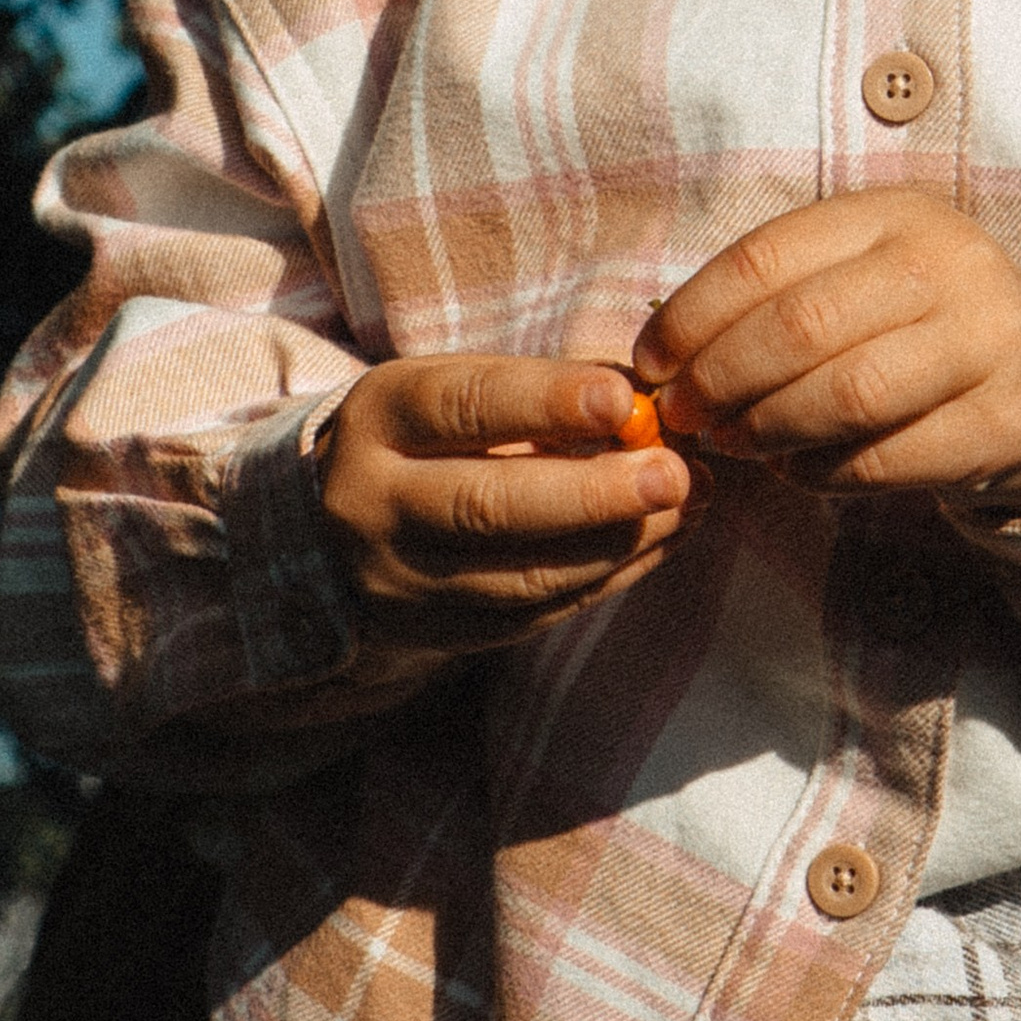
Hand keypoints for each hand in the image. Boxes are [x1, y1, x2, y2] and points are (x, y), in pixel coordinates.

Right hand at [318, 356, 699, 653]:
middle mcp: (377, 504)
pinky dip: (608, 578)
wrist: (332, 531)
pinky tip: (661, 541)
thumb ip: (539, 389)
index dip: (544, 402)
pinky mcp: (436, 633)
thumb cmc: (424, 435)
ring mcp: (403, 581)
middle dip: (593, 493)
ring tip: (688, 503)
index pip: (462, 408)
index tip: (623, 400)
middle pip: (488, 505)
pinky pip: (535, 614)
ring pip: (521, 576)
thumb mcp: (451, 387)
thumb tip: (647, 398)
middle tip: (675, 474)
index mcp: (380, 419)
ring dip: (619, 542)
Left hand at [634, 192, 1020, 514]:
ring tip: (736, 445)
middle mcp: (949, 263)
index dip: (692, 315)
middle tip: (685, 417)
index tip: (651, 363)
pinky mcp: (1005, 422)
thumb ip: (774, 298)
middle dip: (722, 380)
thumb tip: (659, 357)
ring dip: (768, 430)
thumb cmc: (921, 321)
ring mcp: (988, 342)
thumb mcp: (861, 274)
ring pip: (846, 395)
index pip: (766, 256)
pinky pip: (888, 459)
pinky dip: (823, 473)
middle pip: (802, 326)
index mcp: (895, 212)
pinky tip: (797, 470)